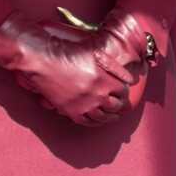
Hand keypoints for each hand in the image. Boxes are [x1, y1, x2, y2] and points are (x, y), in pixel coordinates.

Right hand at [0, 11, 139, 125]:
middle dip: (121, 105)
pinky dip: (95, 122)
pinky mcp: (71, 111)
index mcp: (104, 80)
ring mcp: (84, 105)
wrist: (44, 61)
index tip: (123, 92)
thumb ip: (115, 67)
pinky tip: (97, 120)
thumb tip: (130, 79)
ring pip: (103, 117)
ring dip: (110, 116)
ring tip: (114, 116)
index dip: (124, 92)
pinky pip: (87, 122)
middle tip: (122, 106)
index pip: (123, 92)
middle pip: (116, 106)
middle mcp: (96, 95)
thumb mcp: (96, 53)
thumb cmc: (69, 52)